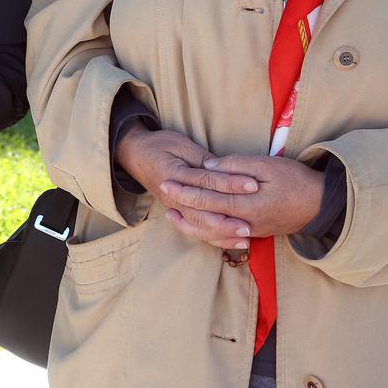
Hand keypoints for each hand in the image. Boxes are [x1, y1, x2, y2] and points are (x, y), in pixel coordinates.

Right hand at [116, 127, 261, 250]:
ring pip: (200, 226)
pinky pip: (196, 230)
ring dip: (222, 234)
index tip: (253, 185)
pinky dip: (213, 238)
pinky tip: (230, 243)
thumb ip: (202, 159)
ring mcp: (175, 207)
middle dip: (228, 220)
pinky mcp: (179, 212)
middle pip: (202, 213)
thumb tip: (226, 170)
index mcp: (174, 176)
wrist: (134, 155)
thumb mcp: (181, 144)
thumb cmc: (159, 146)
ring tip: (244, 238)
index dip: (231, 184)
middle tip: (249, 225)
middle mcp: (173, 197)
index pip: (207, 182)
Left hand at [156, 153, 323, 249]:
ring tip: (170, 214)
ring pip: (212, 232)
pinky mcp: (253, 234)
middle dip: (182, 204)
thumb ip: (236, 166)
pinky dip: (206, 233)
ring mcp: (249, 231)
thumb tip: (208, 166)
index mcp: (248, 205)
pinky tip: (195, 226)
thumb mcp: (268, 165)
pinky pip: (224, 238)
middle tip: (163, 191)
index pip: (209, 199)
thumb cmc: (295, 180)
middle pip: (206, 216)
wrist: (321, 204)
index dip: (186, 190)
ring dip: (189, 224)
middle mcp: (246, 223)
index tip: (167, 181)